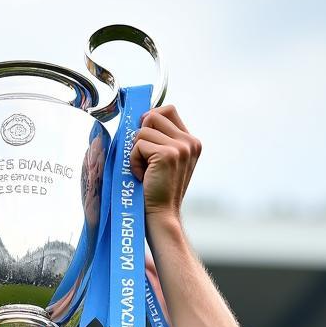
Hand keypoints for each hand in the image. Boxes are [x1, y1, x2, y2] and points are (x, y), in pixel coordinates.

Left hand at [130, 106, 200, 221]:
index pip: (168, 110)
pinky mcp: (167, 154)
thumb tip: (142, 116)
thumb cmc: (157, 191)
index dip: (150, 119)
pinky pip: (138, 145)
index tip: (144, 140)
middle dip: (141, 136)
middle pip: (153, 115)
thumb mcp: (164, 161)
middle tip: (144, 160)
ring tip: (144, 171)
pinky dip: (134, 161)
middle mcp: (190, 142)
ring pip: (143, 130)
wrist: (161, 216)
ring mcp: (180, 147)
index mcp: (192, 142)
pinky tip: (142, 176)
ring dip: (136, 151)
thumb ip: (161, 139)